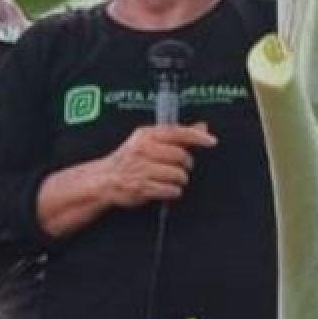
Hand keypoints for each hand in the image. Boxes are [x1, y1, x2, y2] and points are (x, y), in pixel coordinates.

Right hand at [101, 123, 215, 207]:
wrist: (106, 179)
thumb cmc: (131, 158)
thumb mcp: (150, 141)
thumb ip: (178, 135)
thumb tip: (203, 126)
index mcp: (146, 135)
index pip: (176, 132)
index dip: (197, 136)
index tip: (211, 141)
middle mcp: (143, 149)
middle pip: (181, 156)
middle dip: (185, 164)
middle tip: (179, 166)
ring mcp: (142, 169)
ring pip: (178, 175)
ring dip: (179, 180)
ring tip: (169, 179)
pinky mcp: (142, 187)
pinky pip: (171, 190)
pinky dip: (172, 191)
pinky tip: (164, 188)